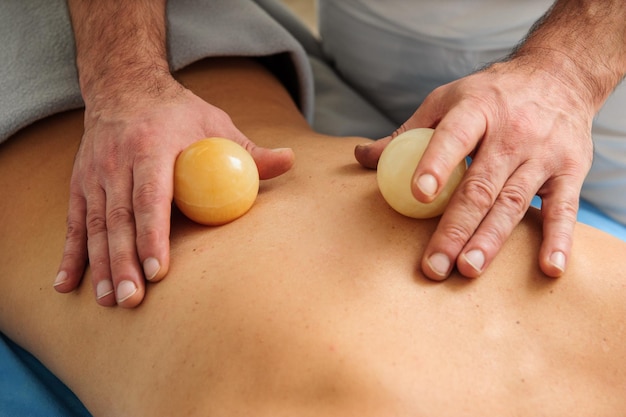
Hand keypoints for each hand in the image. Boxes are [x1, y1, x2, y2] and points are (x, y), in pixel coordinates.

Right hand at [54, 75, 294, 306]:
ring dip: (100, 266)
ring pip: (95, 226)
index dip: (152, 234)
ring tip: (110, 301)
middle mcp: (116, 161)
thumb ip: (250, 150)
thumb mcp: (216, 122)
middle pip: (119, 219)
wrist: (124, 88)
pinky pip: (74, 224)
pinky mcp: (80, 185)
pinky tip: (67, 286)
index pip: (150, 196)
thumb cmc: (179, 112)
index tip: (158, 271)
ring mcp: (94, 174)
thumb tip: (291, 160)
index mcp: (151, 146)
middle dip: (123, 262)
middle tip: (132, 300)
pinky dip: (70, 256)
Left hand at [355, 59, 593, 278]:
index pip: (453, 137)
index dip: (436, 164)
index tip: (419, 193)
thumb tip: (362, 157)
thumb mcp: (446, 100)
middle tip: (435, 264)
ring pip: (513, 202)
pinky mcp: (570, 170)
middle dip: (455, 228)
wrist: (559, 75)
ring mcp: (543, 153)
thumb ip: (407, 132)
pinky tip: (549, 269)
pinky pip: (564, 209)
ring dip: (490, 239)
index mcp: (476, 109)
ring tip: (468, 269)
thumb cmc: (490, 95)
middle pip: (480, 186)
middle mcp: (512, 132)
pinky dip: (559, 240)